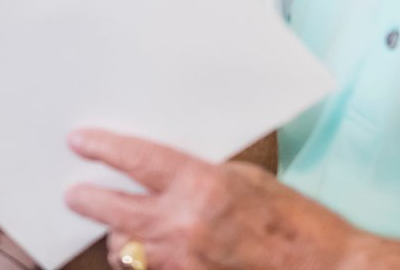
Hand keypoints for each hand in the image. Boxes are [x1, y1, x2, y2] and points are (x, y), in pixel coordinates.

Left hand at [65, 129, 360, 269]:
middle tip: (74, 194)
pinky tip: (146, 254)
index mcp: (202, 186)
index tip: (81, 142)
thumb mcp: (245, 179)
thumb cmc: (293, 221)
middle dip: (90, 200)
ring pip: (126, 250)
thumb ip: (199, 176)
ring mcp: (184, 262)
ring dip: (120, 238)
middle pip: (116, 212)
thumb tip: (161, 171)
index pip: (137, 160)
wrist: (324, 268)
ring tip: (116, 229)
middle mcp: (186, 225)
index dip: (104, 148)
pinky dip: (145, 263)